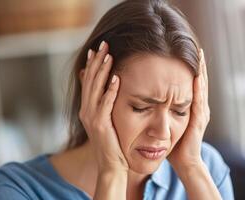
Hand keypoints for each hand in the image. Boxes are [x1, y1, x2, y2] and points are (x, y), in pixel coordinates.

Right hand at [78, 41, 128, 172]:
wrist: (110, 165)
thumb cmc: (111, 143)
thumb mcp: (104, 121)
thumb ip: (102, 104)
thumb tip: (105, 87)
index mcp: (87, 108)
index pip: (88, 81)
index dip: (92, 65)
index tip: (96, 49)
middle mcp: (86, 110)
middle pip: (90, 81)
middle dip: (97, 61)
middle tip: (103, 44)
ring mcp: (91, 117)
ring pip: (96, 89)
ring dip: (102, 71)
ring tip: (109, 55)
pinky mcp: (100, 124)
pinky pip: (106, 103)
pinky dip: (111, 90)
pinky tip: (117, 78)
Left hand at [168, 49, 209, 169]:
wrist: (183, 161)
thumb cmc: (173, 142)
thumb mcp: (166, 120)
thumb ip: (161, 108)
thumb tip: (147, 97)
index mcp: (188, 106)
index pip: (190, 82)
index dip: (188, 67)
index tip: (183, 52)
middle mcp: (197, 106)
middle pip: (198, 80)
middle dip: (197, 64)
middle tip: (196, 47)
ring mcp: (200, 112)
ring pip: (201, 86)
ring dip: (200, 70)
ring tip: (199, 55)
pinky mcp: (199, 119)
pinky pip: (199, 100)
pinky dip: (198, 87)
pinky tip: (196, 75)